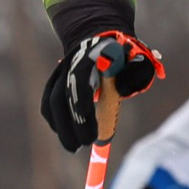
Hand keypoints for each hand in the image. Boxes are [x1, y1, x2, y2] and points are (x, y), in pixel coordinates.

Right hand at [41, 31, 162, 152]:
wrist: (101, 42)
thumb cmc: (126, 59)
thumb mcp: (139, 62)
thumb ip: (135, 75)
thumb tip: (122, 92)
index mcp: (93, 57)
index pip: (80, 80)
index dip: (81, 102)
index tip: (89, 125)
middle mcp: (72, 64)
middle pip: (63, 95)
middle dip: (72, 123)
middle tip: (84, 144)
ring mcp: (61, 73)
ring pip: (53, 101)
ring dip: (61, 127)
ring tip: (73, 147)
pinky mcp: (55, 82)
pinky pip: (48, 104)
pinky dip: (54, 121)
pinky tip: (65, 135)